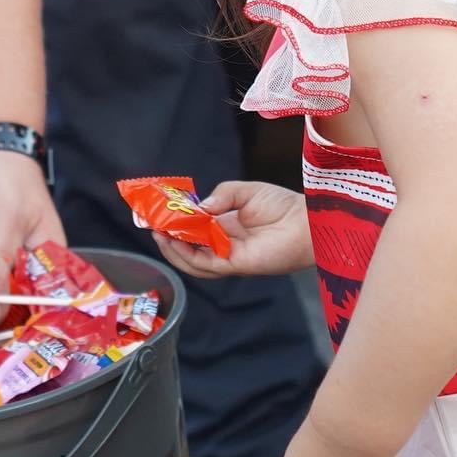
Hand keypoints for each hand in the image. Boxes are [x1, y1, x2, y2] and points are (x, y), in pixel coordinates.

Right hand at [153, 179, 311, 278]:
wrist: (306, 222)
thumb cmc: (283, 206)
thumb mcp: (245, 191)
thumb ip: (220, 196)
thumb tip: (197, 208)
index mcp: (227, 226)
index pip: (195, 227)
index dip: (176, 221)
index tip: (159, 212)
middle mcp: (225, 243)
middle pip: (189, 245)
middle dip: (168, 236)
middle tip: (150, 224)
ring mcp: (229, 256)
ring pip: (193, 260)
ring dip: (173, 248)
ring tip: (157, 233)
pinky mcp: (235, 264)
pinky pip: (205, 264)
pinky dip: (187, 255)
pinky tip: (174, 241)